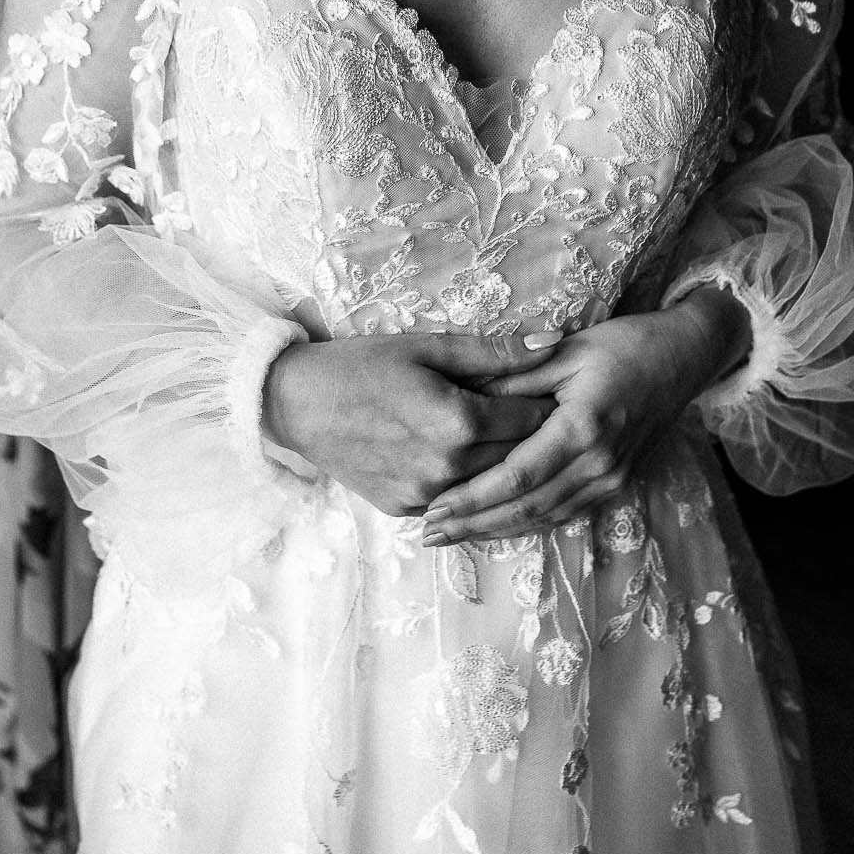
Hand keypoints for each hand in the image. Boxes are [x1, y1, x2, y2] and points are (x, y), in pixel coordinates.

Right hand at [261, 327, 559, 518]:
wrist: (295, 403)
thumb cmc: (362, 364)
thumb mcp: (427, 347)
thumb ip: (495, 352)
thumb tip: (554, 343)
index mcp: (459, 422)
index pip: (534, 420)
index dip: (550, 403)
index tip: (557, 390)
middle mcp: (447, 468)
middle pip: (519, 457)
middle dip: (535, 436)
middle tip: (540, 411)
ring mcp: (425, 496)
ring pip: (491, 486)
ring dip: (504, 464)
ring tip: (508, 436)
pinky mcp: (405, 510)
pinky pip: (455, 500)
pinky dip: (468, 483)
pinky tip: (466, 459)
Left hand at [420, 287, 749, 544]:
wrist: (682, 358)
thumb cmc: (623, 345)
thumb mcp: (565, 350)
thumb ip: (515, 377)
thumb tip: (463, 398)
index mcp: (584, 427)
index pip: (518, 476)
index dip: (474, 499)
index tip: (434, 509)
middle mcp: (600, 464)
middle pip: (527, 507)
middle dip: (474, 524)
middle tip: (429, 533)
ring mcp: (611, 479)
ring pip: (544, 517)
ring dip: (495, 530)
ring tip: (450, 535)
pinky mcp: (615, 485)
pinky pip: (563, 513)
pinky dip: (525, 523)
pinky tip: (494, 526)